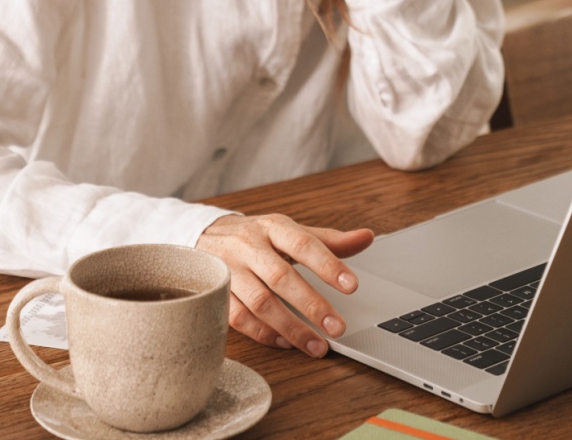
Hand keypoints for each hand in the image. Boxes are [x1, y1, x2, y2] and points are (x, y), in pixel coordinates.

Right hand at [195, 214, 374, 355]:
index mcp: (272, 227)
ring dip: (290, 327)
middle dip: (311, 304)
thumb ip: (328, 240)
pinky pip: (239, 318)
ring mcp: (229, 270)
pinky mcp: (216, 292)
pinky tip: (286, 343)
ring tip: (317, 345)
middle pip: (281, 277)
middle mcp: (249, 246)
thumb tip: (367, 237)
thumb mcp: (290, 231)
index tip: (352, 286)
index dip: (327, 264)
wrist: (204, 235)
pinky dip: (264, 333)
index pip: (303, 243)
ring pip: (260, 302)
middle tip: (337, 327)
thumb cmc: (257, 237)